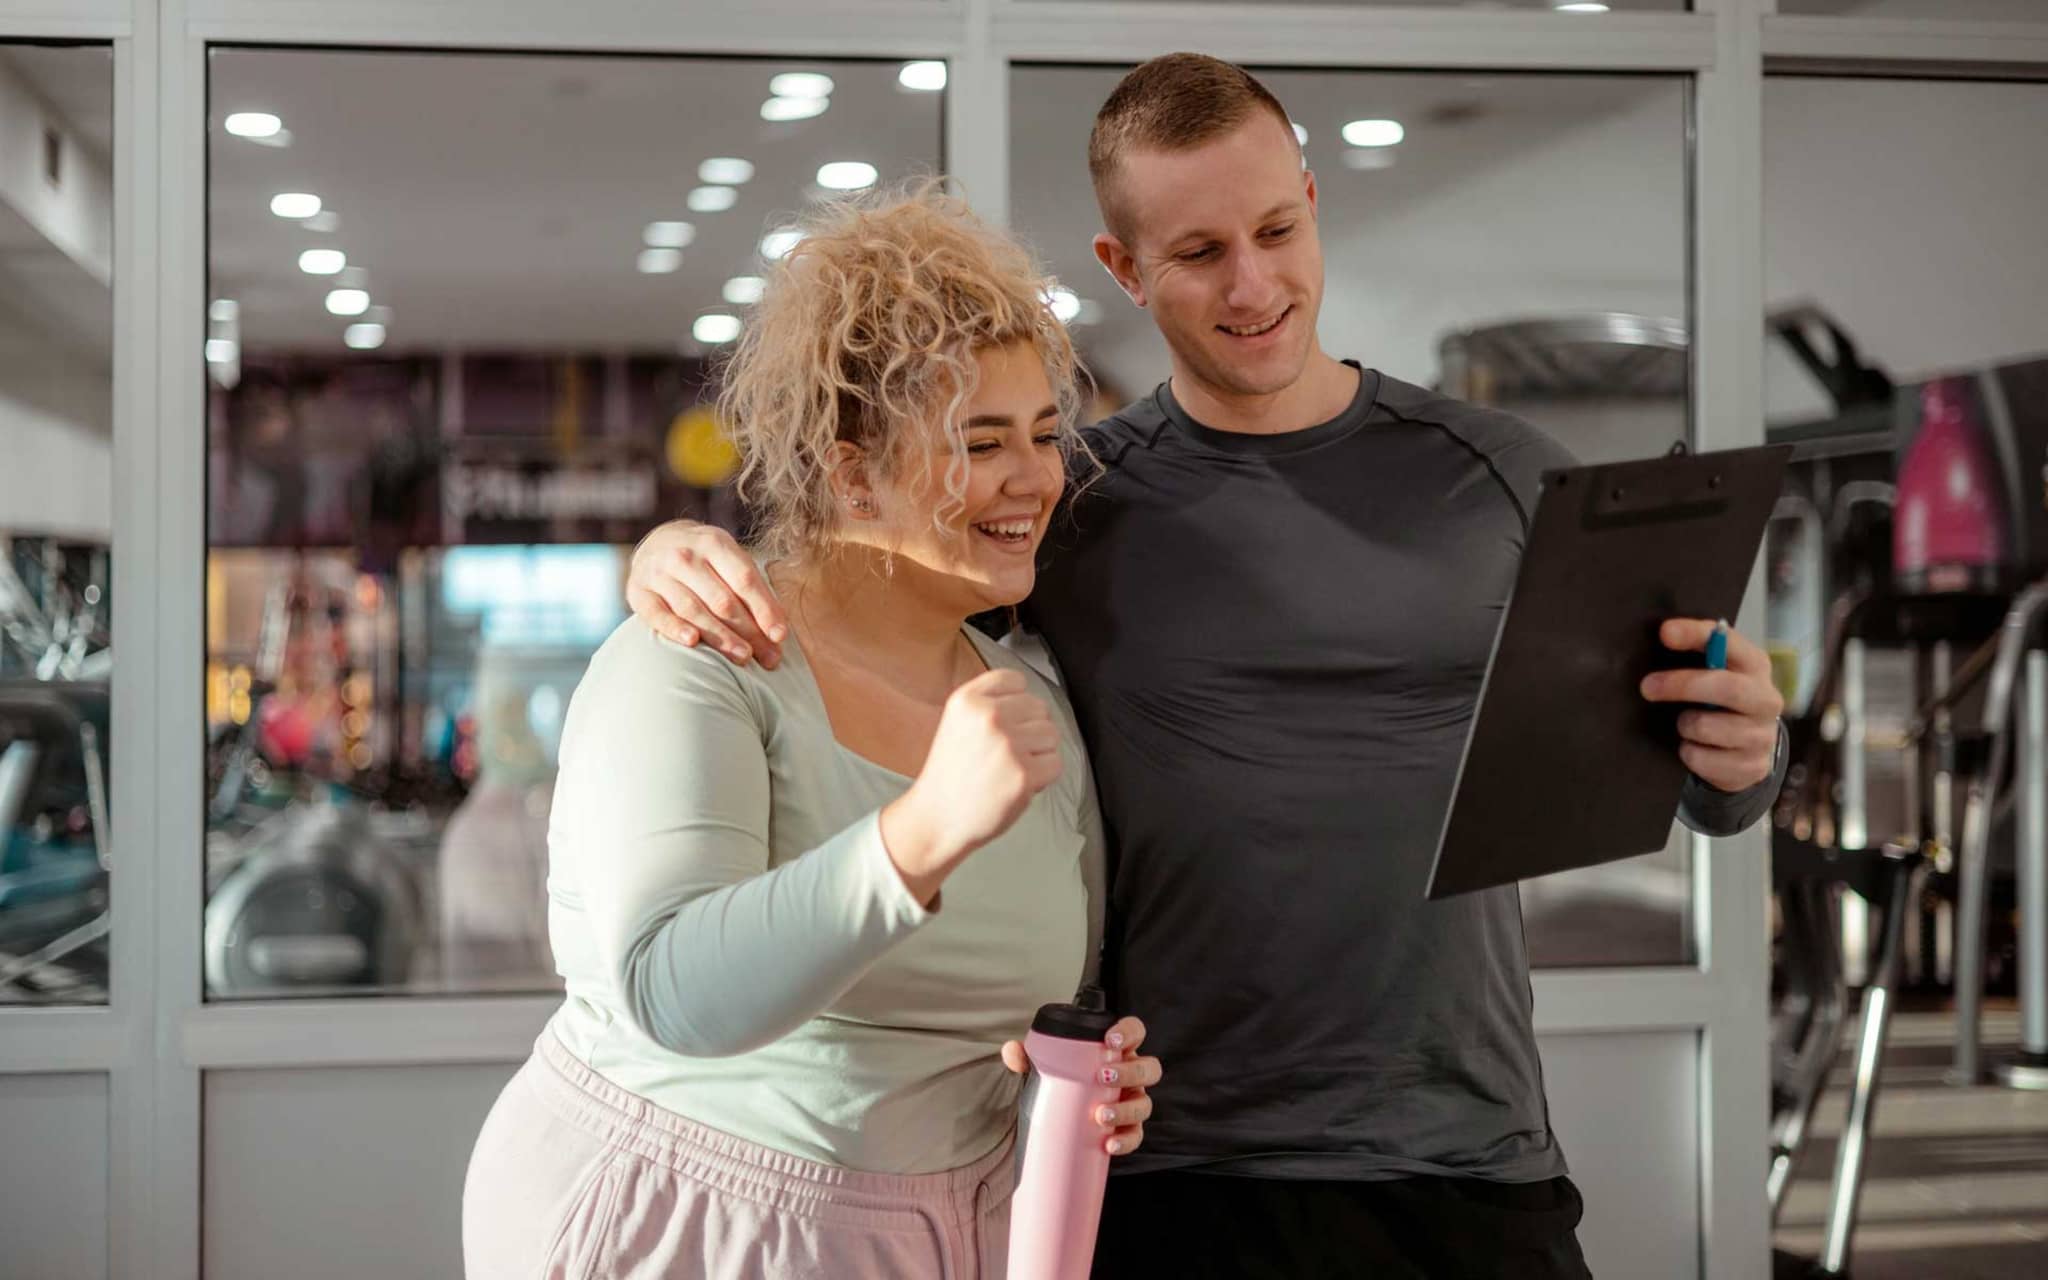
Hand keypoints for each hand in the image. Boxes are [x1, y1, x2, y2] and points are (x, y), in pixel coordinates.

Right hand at [626, 520, 788, 668]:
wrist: (657, 543)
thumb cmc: (706, 561)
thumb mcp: (730, 561)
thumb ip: (754, 590)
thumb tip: (779, 631)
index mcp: (714, 543)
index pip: (744, 580)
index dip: (764, 609)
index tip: (780, 636)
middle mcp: (685, 555)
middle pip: (722, 600)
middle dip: (748, 632)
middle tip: (768, 658)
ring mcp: (658, 572)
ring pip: (693, 609)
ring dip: (720, 636)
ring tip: (743, 657)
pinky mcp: (638, 592)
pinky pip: (657, 613)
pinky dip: (674, 628)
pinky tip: (692, 642)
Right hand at [880, 670, 1062, 902]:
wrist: (937, 818)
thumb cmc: (952, 774)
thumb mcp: (957, 722)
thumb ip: (989, 703)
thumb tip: (1034, 703)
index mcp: (968, 700)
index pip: (1015, 680)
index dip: (1017, 704)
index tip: (1004, 724)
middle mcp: (988, 716)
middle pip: (1040, 708)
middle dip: (1030, 731)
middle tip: (1004, 754)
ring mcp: (1008, 745)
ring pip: (1052, 735)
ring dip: (1039, 753)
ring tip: (1010, 769)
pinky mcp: (1024, 774)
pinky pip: (1055, 763)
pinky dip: (1043, 777)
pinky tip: (1017, 784)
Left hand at [1002, 1016, 1160, 1157]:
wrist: (1056, 1119)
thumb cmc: (1058, 1083)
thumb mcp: (1042, 1068)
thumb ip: (1026, 1057)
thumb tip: (1012, 1051)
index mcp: (1115, 1052)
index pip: (1134, 1033)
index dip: (1129, 1032)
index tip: (1110, 1040)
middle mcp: (1130, 1075)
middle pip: (1148, 1068)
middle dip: (1130, 1072)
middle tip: (1103, 1077)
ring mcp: (1132, 1102)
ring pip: (1144, 1103)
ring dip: (1126, 1109)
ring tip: (1100, 1115)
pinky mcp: (1128, 1130)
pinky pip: (1135, 1136)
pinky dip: (1125, 1141)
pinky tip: (1109, 1144)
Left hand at [1639, 618, 1784, 792]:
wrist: (1750, 749)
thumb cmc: (1724, 701)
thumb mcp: (1717, 673)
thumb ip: (1700, 656)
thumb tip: (1664, 637)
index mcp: (1755, 666)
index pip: (1729, 642)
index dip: (1696, 635)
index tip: (1666, 633)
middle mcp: (1766, 699)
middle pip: (1725, 688)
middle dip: (1681, 685)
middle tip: (1647, 687)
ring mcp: (1762, 735)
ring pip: (1706, 727)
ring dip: (1684, 725)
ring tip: (1686, 724)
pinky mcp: (1752, 767)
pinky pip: (1703, 759)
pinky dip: (1689, 752)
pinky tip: (1697, 747)